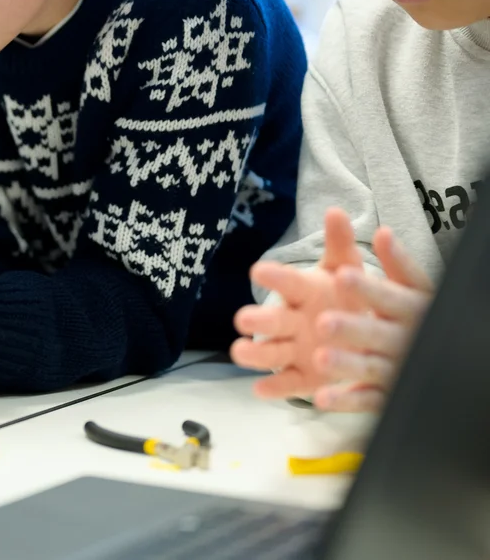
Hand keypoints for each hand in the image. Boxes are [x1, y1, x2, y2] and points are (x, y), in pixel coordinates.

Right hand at [231, 209, 365, 399]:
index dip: (274, 277)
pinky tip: (259, 390)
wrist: (361, 333)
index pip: (287, 281)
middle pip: (272, 320)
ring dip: (255, 353)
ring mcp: (295, 349)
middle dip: (258, 320)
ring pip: (270, 352)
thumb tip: (337, 211)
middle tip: (244, 319)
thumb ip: (340, 244)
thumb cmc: (346, 296)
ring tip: (240, 352)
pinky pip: (287, 384)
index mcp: (304, 291)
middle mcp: (293, 320)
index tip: (258, 271)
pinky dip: (273, 389)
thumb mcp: (347, 269)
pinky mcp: (303, 376)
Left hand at [310, 226, 432, 411]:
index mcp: (412, 310)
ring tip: (319, 359)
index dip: (369, 289)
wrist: (454, 362)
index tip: (342, 276)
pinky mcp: (389, 396)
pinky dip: (346, 401)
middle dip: (352, 329)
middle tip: (323, 322)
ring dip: (346, 365)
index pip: (391, 297)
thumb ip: (398, 265)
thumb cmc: (422, 317)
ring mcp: (397, 370)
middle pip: (378, 334)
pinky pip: (367, 400)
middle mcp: (405, 340)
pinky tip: (321, 399)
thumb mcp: (416, 290)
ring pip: (370, 368)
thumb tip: (382, 233)